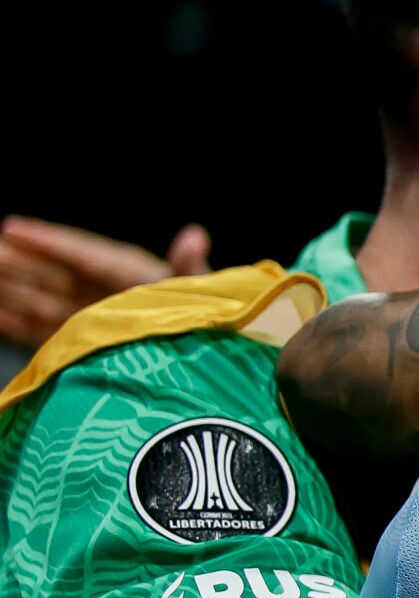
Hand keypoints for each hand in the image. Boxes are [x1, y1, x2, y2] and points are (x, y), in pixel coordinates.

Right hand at [0, 216, 210, 345]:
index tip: (12, 227)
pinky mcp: (88, 344)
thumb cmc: (217, 326)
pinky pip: (47, 330)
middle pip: (56, 273)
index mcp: (137, 275)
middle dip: (21, 261)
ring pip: (45, 298)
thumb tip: (193, 234)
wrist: (218, 370)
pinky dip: (21, 323)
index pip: (86, 254)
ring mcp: (96, 318)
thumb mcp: (206, 294)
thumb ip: (189, 268)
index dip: (50, 241)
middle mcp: (111, 293)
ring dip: (14, 287)